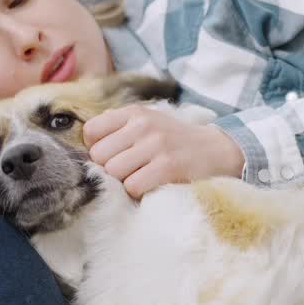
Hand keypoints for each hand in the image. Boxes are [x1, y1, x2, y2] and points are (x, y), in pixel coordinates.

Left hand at [84, 105, 244, 198]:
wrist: (217, 150)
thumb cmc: (175, 141)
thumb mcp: (148, 122)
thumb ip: (118, 127)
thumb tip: (86, 140)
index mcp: (134, 112)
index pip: (92, 132)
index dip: (97, 149)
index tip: (114, 156)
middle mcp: (143, 125)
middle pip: (100, 156)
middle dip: (110, 169)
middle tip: (130, 171)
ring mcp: (156, 145)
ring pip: (114, 172)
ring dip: (124, 182)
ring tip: (141, 178)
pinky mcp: (167, 166)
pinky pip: (132, 186)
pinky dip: (138, 192)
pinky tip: (151, 186)